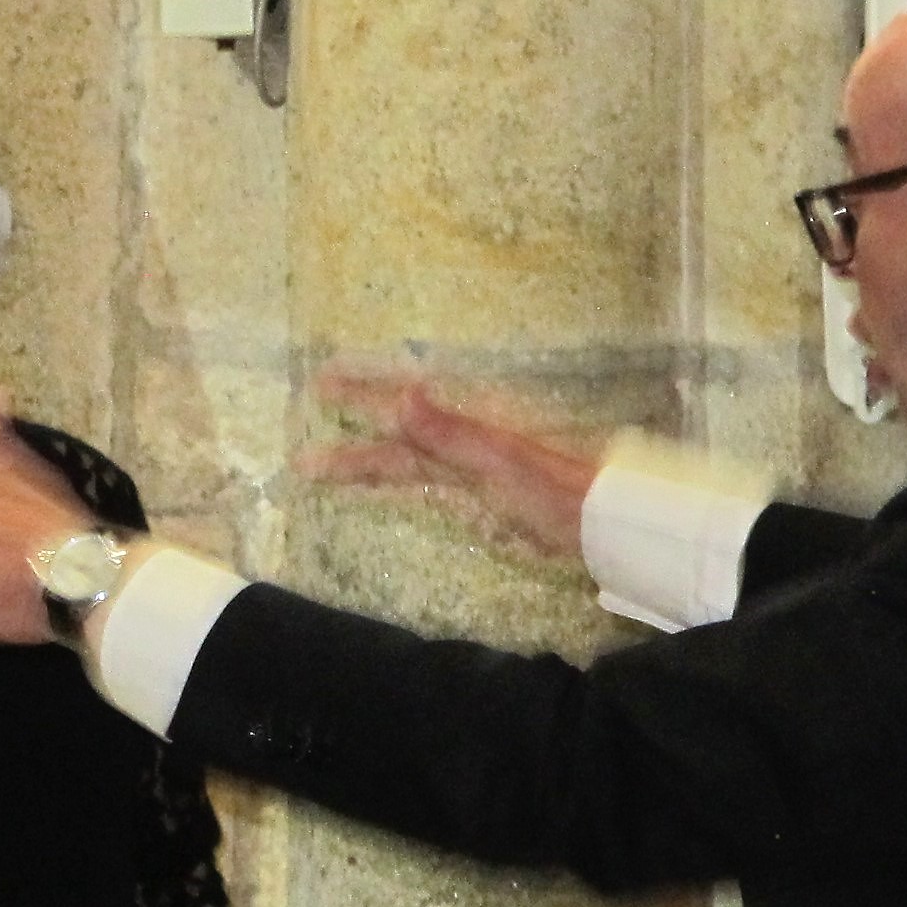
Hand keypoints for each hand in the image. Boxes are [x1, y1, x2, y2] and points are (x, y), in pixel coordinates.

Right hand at [308, 365, 595, 560]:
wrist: (603, 524)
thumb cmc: (555, 490)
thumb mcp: (500, 459)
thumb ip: (450, 432)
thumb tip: (401, 395)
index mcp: (464, 428)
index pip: (398, 406)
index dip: (360, 394)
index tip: (319, 382)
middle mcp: (463, 444)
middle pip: (396, 441)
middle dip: (351, 445)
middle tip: (302, 454)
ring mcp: (473, 471)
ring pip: (407, 462)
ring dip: (368, 465)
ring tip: (327, 468)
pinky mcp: (485, 496)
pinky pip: (427, 482)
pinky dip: (399, 482)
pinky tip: (388, 486)